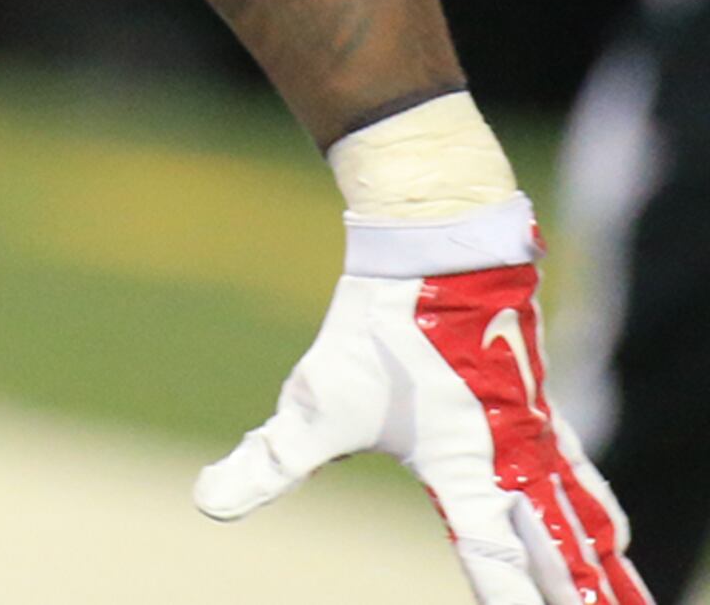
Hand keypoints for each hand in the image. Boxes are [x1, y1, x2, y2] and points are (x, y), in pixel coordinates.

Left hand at [199, 264, 644, 603]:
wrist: (437, 252)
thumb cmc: (378, 332)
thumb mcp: (314, 403)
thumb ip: (269, 462)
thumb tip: (205, 504)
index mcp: (468, 475)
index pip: (495, 562)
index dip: (512, 602)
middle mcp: (515, 463)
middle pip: (561, 553)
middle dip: (578, 593)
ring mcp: (537, 434)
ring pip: (584, 516)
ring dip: (597, 560)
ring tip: (615, 596)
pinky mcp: (542, 409)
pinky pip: (581, 473)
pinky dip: (598, 509)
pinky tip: (607, 527)